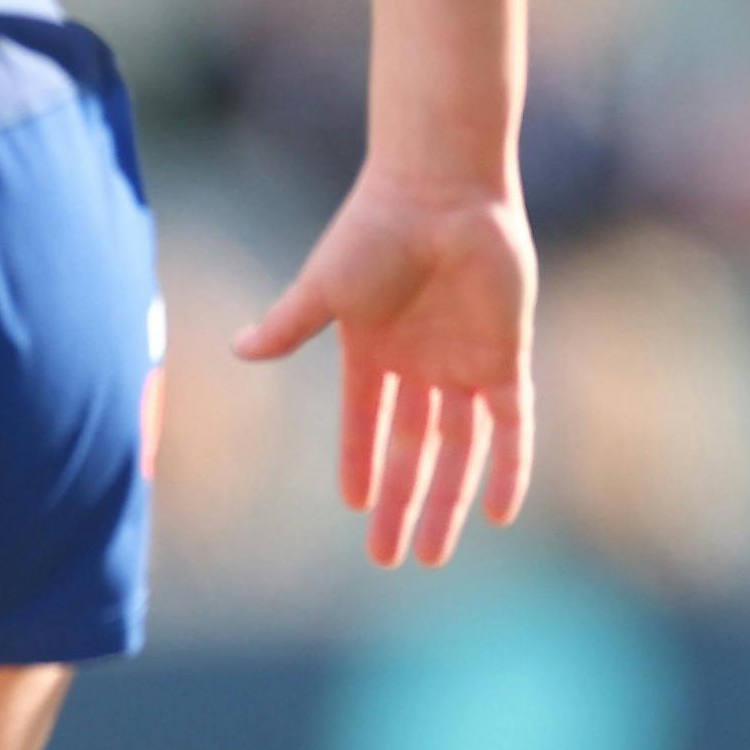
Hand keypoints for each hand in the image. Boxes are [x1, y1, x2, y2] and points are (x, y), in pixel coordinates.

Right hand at [233, 167, 536, 567]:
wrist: (440, 191)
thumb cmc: (375, 230)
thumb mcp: (323, 289)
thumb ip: (288, 326)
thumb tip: (237, 350)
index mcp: (373, 351)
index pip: (366, 424)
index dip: (361, 465)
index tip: (356, 508)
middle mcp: (420, 363)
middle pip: (412, 449)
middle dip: (402, 503)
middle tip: (391, 558)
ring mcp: (465, 362)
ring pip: (460, 449)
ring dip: (448, 499)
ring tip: (434, 552)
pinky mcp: (506, 355)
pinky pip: (512, 424)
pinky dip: (511, 465)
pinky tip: (505, 511)